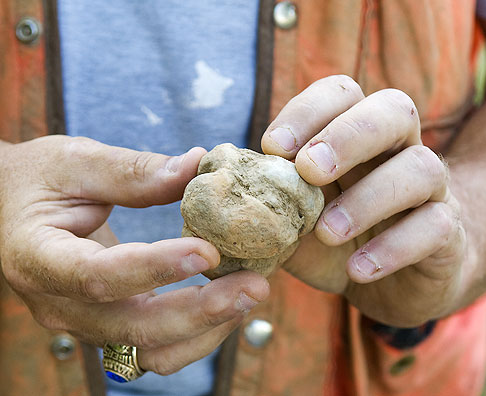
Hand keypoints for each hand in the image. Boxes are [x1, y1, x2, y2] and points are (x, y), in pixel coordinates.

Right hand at [0, 136, 268, 374]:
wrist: (14, 208)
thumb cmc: (40, 179)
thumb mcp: (76, 160)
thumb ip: (133, 170)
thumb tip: (199, 167)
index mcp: (38, 258)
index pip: (96, 276)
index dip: (154, 268)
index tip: (208, 250)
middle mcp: (59, 304)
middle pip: (133, 328)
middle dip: (200, 312)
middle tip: (255, 284)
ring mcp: (86, 324)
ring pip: (150, 352)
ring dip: (206, 330)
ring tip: (250, 292)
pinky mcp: (110, 327)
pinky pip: (157, 348)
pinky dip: (198, 333)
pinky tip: (229, 301)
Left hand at [262, 75, 464, 326]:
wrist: (394, 282)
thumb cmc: (337, 240)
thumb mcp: (294, 221)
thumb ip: (265, 202)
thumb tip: (216, 190)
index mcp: (357, 136)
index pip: (342, 94)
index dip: (308, 110)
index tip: (272, 146)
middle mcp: (399, 151)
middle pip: (395, 110)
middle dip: (348, 135)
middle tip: (308, 170)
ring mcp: (431, 190)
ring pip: (423, 167)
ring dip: (369, 197)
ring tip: (328, 231)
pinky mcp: (447, 233)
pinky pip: (435, 227)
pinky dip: (394, 248)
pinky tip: (358, 270)